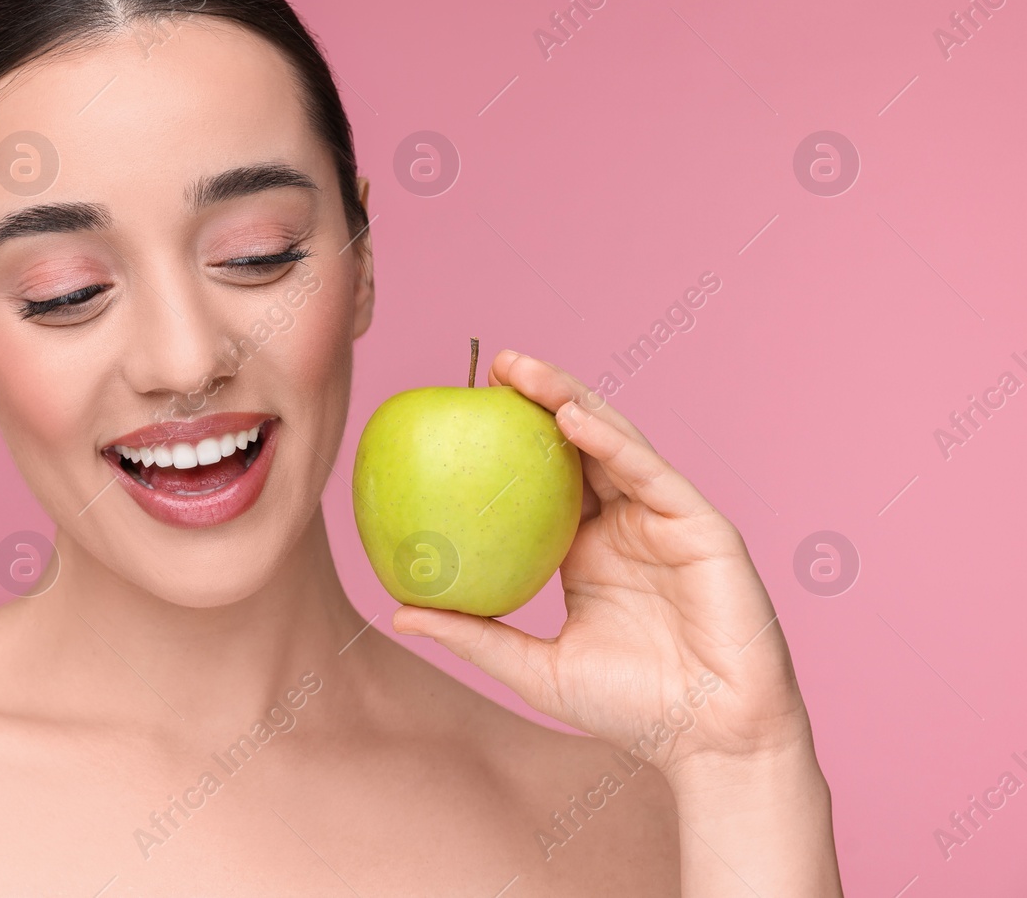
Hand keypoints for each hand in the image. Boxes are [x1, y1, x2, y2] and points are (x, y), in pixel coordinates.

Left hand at [391, 350, 814, 782]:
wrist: (708, 742)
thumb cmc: (629, 710)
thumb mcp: (533, 668)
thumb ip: (474, 635)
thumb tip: (400, 611)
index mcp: (587, 549)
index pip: (543, 479)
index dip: (508, 441)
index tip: (461, 409)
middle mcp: (625, 524)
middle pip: (577, 446)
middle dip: (538, 399)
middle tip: (490, 366)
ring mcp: (664, 521)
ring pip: (615, 444)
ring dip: (569, 400)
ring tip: (522, 371)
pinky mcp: (701, 527)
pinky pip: (651, 474)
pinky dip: (612, 443)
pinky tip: (572, 418)